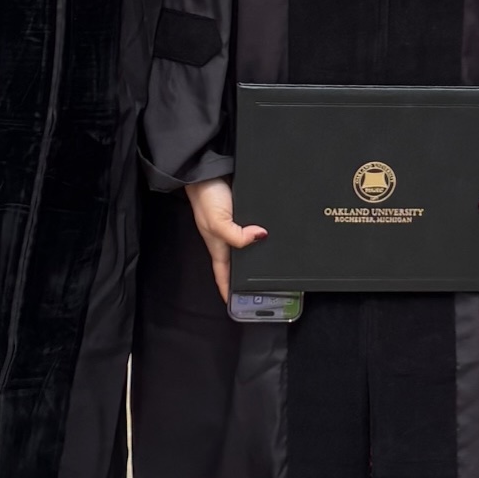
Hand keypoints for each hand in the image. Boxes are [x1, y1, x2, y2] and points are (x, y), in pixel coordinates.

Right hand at [186, 178, 265, 302]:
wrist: (206, 170)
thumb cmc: (205, 197)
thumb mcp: (218, 222)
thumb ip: (237, 236)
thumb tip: (260, 237)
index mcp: (218, 246)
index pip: (223, 276)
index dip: (228, 292)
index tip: (236, 307)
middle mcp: (226, 237)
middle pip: (238, 262)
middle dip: (247, 275)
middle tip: (263, 288)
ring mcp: (234, 224)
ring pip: (248, 244)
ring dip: (258, 251)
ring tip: (272, 262)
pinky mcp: (242, 210)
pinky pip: (253, 226)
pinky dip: (261, 231)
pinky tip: (272, 231)